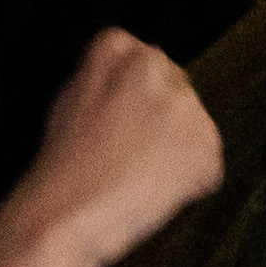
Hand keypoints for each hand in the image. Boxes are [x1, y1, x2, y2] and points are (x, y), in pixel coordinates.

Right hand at [0, 30, 222, 266]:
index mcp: (117, 48)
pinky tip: (149, 194)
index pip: (147, 66)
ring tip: (133, 180)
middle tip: (124, 160)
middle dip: (161, 125)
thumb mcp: (68, 100)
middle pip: (176, 93)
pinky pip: (207, 170)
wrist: (61, 219)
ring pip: (194, 130)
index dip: (134, 105)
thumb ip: (107, 78)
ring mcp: (185, 105)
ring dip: (175, 157)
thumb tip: (138, 79)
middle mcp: (156, 65)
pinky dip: (187, 189)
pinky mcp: (206, 145)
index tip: (116, 129)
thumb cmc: (58, 173)